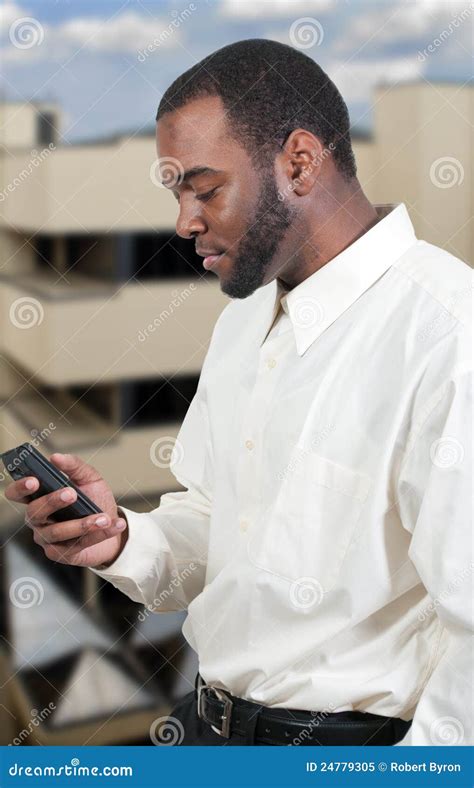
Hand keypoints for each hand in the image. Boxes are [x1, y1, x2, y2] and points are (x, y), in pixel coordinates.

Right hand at [4, 453, 127, 567]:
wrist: (113, 527)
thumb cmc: (95, 502)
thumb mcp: (89, 479)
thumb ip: (74, 466)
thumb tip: (56, 457)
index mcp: (39, 498)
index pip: (17, 493)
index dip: (20, 488)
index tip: (34, 480)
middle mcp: (38, 519)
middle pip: (34, 512)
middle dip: (52, 502)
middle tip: (72, 494)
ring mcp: (47, 538)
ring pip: (56, 532)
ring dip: (82, 524)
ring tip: (103, 517)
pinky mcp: (60, 554)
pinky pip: (76, 545)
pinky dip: (97, 535)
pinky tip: (112, 525)